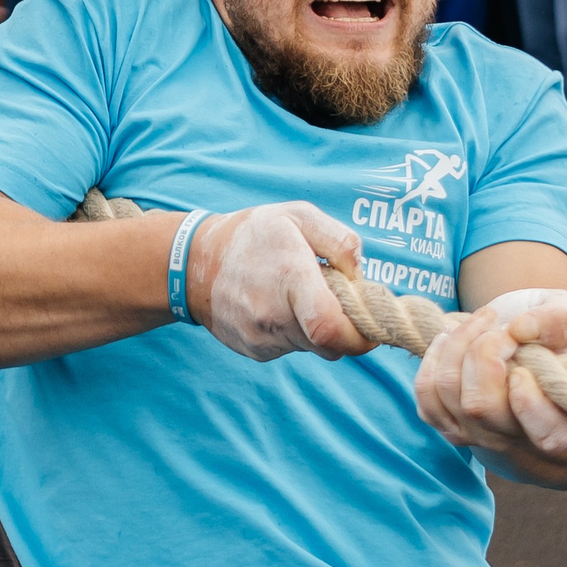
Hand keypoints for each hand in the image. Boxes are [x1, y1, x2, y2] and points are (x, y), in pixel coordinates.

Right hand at [184, 202, 375, 362]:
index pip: (330, 327)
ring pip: (313, 348)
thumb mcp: (298, 215)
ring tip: (302, 296)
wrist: (194, 264)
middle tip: (340, 302)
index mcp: (289, 277)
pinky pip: (293, 349)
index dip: (361, 336)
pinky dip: (298, 332)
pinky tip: (282, 307)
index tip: (372, 325)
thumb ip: (339, 240)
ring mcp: (261, 338)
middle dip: (346, 329)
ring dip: (320, 329)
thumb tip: (359, 276)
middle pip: (330, 344)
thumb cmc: (253, 234)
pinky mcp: (255, 351)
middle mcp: (272, 314)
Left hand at [414, 288, 566, 478]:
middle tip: (502, 327)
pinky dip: (433, 356)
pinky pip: (426, 394)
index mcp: (564, 426)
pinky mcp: (450, 425)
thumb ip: (560, 321)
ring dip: (457, 345)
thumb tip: (521, 328)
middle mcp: (519, 441)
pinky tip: (453, 336)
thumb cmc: (557, 342)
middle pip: (480, 405)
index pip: (546, 434)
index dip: (528, 399)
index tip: (526, 363)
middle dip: (483, 351)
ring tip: (480, 322)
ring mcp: (480, 437)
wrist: (531, 360)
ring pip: (448, 392)